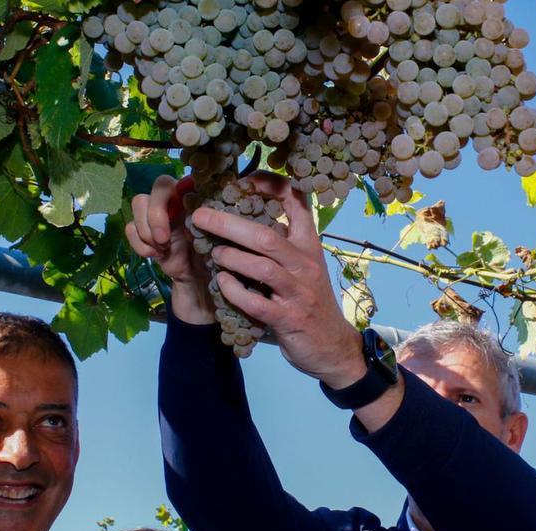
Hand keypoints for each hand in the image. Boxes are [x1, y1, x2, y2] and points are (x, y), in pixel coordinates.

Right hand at [125, 174, 214, 324]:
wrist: (200, 286)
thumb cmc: (217, 259)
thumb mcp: (225, 241)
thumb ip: (219, 222)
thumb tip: (213, 211)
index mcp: (199, 199)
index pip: (186, 176)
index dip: (182, 188)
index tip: (187, 212)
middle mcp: (178, 201)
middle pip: (158, 186)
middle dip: (157, 212)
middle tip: (164, 238)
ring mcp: (158, 216)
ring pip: (138, 202)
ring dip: (146, 229)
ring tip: (161, 249)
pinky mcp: (144, 234)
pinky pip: (130, 228)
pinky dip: (139, 243)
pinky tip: (154, 256)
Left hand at [190, 171, 365, 388]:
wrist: (334, 347)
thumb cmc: (312, 303)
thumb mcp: (305, 268)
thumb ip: (283, 247)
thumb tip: (246, 220)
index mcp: (309, 247)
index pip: (297, 204)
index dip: (272, 186)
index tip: (245, 178)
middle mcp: (305, 264)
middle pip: (266, 235)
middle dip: (229, 223)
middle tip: (201, 215)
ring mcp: (297, 292)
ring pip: (261, 266)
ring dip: (231, 256)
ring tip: (212, 253)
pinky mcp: (287, 318)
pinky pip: (255, 302)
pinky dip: (234, 291)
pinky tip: (222, 284)